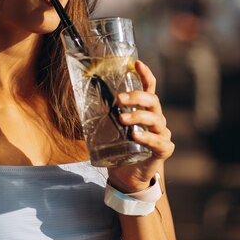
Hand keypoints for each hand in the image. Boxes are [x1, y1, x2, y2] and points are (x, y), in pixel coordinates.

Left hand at [107, 60, 174, 192]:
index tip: (137, 63)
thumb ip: (100, 113)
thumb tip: (76, 94)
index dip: (145, 74)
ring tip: (122, 119)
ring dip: (138, 116)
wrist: (127, 177)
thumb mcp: (108, 128)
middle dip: (137, 97)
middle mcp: (156, 119)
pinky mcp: (164, 149)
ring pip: (155, 119)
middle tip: (120, 99)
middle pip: (153, 101)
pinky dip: (147, 137)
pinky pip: (159, 141)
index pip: (149, 87)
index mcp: (145, 110)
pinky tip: (135, 135)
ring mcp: (162, 133)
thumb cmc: (119, 148)